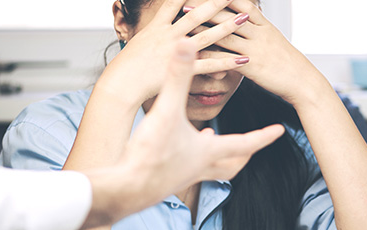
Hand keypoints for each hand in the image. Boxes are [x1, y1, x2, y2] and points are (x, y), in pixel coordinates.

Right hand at [102, 0, 250, 106]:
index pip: (175, 2)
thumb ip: (154, 34)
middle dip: (216, 3)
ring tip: (244, 18)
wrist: (121, 84)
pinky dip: (226, 62)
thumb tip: (159, 29)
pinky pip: (210, 65)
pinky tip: (242, 58)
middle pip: (197, 14)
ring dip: (227, 27)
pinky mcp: (182, 71)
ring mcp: (177, 52)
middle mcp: (169, 35)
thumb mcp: (138, 43)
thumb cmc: (127, 67)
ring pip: (207, 36)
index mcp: (157, 27)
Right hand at [116, 38, 283, 210]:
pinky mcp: (168, 179)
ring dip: (220, 157)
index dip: (264, 135)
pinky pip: (190, 169)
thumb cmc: (150, 155)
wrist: (127, 189)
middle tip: (254, 144)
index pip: (246, 142)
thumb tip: (187, 46)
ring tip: (215, 141)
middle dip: (246, 152)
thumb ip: (177, 78)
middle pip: (233, 163)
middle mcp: (201, 166)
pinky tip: (180, 148)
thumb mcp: (166, 111)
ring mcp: (185, 176)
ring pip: (213, 169)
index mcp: (209, 151)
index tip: (279, 131)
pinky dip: (192, 158)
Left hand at [196, 0, 325, 105]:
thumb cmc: (288, 65)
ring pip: (226, 34)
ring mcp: (256, 49)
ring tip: (185, 20)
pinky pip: (228, 59)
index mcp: (266, 25)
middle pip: (230, 14)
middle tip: (187, 0)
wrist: (303, 82)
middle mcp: (260, 34)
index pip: (242, 4)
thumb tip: (247, 23)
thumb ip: (259, 31)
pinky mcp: (252, 67)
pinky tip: (196, 54)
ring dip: (204, 26)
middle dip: (208, 6)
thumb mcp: (275, 42)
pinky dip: (211, 56)